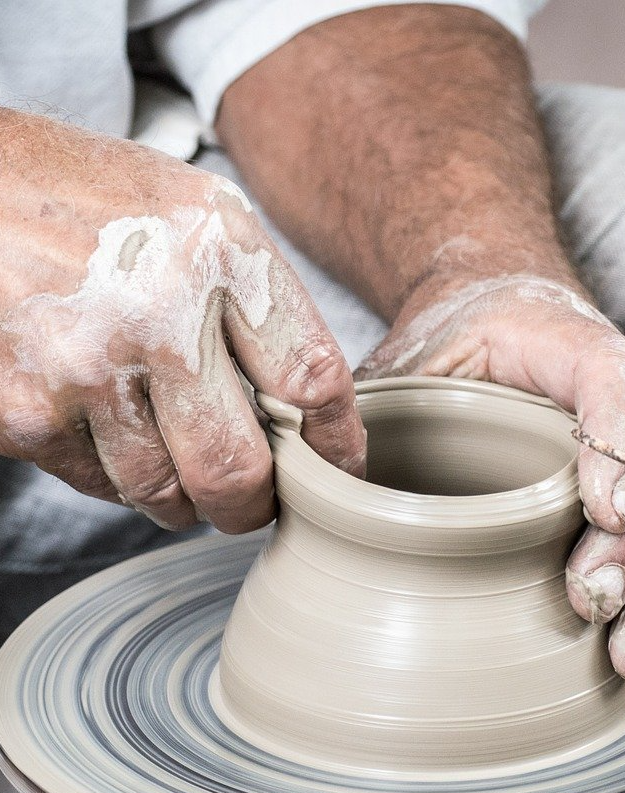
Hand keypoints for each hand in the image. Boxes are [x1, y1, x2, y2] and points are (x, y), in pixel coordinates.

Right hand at [0, 110, 364, 532]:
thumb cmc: (92, 200)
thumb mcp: (198, 214)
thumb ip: (259, 304)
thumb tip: (310, 411)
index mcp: (218, 250)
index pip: (313, 379)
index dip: (338, 446)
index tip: (339, 472)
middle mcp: (156, 311)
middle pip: (240, 468)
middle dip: (254, 505)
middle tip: (253, 502)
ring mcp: (84, 367)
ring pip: (166, 494)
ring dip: (183, 498)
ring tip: (175, 457)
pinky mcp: (24, 412)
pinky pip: (101, 485)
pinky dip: (119, 476)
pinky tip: (113, 429)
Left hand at [356, 274, 624, 709]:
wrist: (495, 320)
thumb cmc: (450, 344)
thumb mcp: (405, 359)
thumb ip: (368, 405)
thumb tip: (308, 482)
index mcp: (567, 346)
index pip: (613, 380)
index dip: (618, 442)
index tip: (598, 511)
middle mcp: (623, 399)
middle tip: (591, 604)